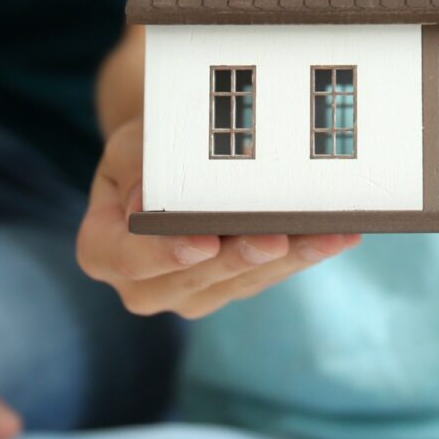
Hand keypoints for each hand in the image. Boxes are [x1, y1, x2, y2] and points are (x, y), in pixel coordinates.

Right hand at [76, 118, 359, 319]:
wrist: (168, 159)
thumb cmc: (147, 149)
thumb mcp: (131, 146)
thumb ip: (137, 168)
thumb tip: (142, 205)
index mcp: (103, 250)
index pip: (129, 258)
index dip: (165, 254)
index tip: (202, 242)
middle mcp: (143, 285)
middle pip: (193, 278)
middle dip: (240, 258)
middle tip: (277, 238)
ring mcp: (191, 293)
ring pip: (241, 281)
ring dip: (287, 258)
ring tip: (326, 233)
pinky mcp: (232, 288)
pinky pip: (269, 275)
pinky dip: (303, 253)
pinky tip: (335, 235)